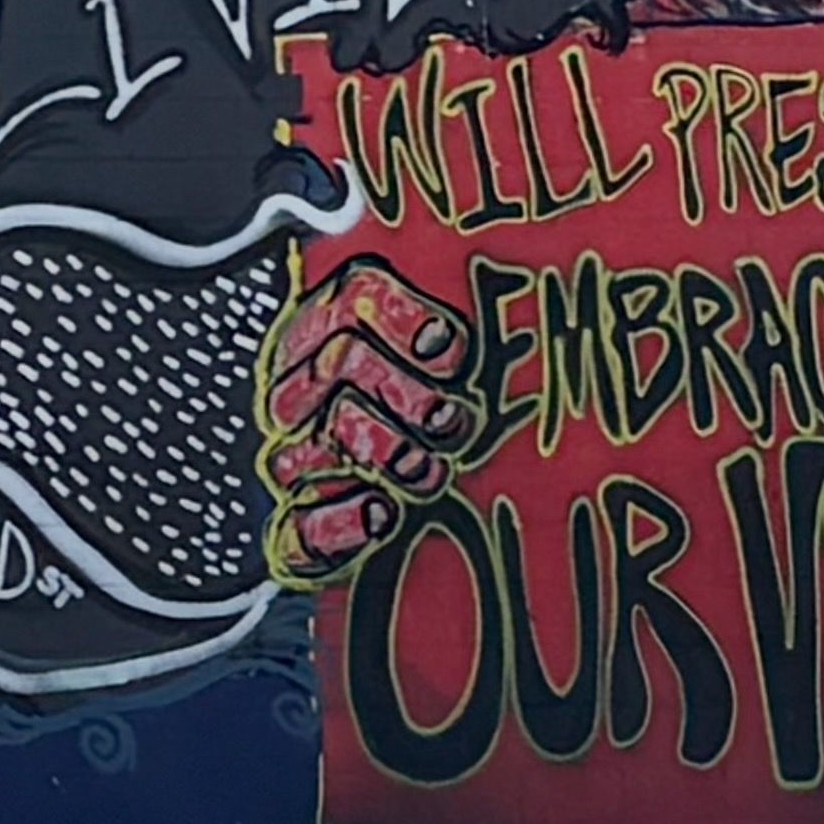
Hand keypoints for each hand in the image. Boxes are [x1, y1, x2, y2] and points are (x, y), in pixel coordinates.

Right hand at [262, 255, 485, 589]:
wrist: (415, 538)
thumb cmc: (451, 430)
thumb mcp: (466, 374)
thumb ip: (477, 326)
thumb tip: (528, 286)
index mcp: (342, 332)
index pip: (355, 297)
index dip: (400, 315)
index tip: (449, 349)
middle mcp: (308, 388)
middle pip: (338, 364)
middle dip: (404, 392)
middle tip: (450, 420)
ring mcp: (297, 457)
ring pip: (317, 440)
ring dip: (383, 453)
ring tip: (431, 471)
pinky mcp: (297, 528)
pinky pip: (296, 524)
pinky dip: (339, 521)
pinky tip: (380, 517)